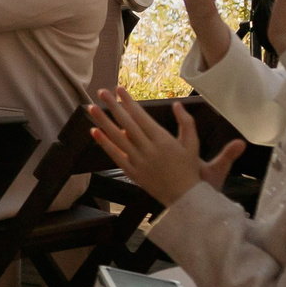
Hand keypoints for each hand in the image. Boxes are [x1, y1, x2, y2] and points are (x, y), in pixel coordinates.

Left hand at [88, 90, 244, 207]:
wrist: (185, 197)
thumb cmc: (189, 168)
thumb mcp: (193, 144)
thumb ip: (186, 122)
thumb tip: (177, 104)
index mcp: (163, 140)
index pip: (141, 116)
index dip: (129, 102)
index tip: (119, 89)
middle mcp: (149, 149)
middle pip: (127, 124)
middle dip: (113, 106)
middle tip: (101, 92)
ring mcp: (139, 161)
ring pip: (117, 138)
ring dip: (104, 121)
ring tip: (92, 107)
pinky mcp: (132, 172)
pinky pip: (115, 155)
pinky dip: (104, 143)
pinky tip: (94, 131)